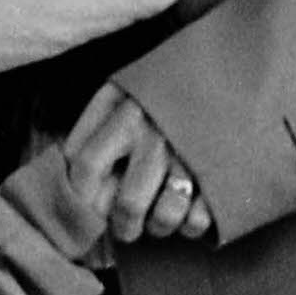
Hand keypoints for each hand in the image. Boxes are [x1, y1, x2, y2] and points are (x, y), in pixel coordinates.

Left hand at [63, 83, 212, 243]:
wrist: (228, 67)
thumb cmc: (163, 88)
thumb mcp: (123, 89)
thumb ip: (92, 126)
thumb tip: (66, 169)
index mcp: (125, 109)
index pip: (87, 164)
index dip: (78, 196)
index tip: (81, 210)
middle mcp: (156, 134)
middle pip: (126, 204)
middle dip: (120, 225)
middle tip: (122, 225)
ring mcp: (190, 156)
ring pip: (163, 219)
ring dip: (155, 227)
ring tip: (154, 217)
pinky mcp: (222, 174)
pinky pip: (197, 223)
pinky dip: (188, 226)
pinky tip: (185, 209)